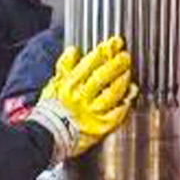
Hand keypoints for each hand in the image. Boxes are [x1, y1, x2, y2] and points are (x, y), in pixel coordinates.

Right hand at [27, 36, 136, 161]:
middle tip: (125, 55)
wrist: (48, 136)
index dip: (103, 52)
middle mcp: (82, 98)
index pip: (89, 64)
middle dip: (116, 64)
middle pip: (102, 77)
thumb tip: (73, 50)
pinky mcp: (101, 127)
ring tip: (128, 72)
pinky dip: (126, 102)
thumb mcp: (53, 85)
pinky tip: (131, 94)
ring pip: (112, 93)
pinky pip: (118, 113)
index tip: (113, 43)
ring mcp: (93, 113)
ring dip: (122, 80)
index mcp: (69, 86)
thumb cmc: (50, 111)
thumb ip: (64, 67)